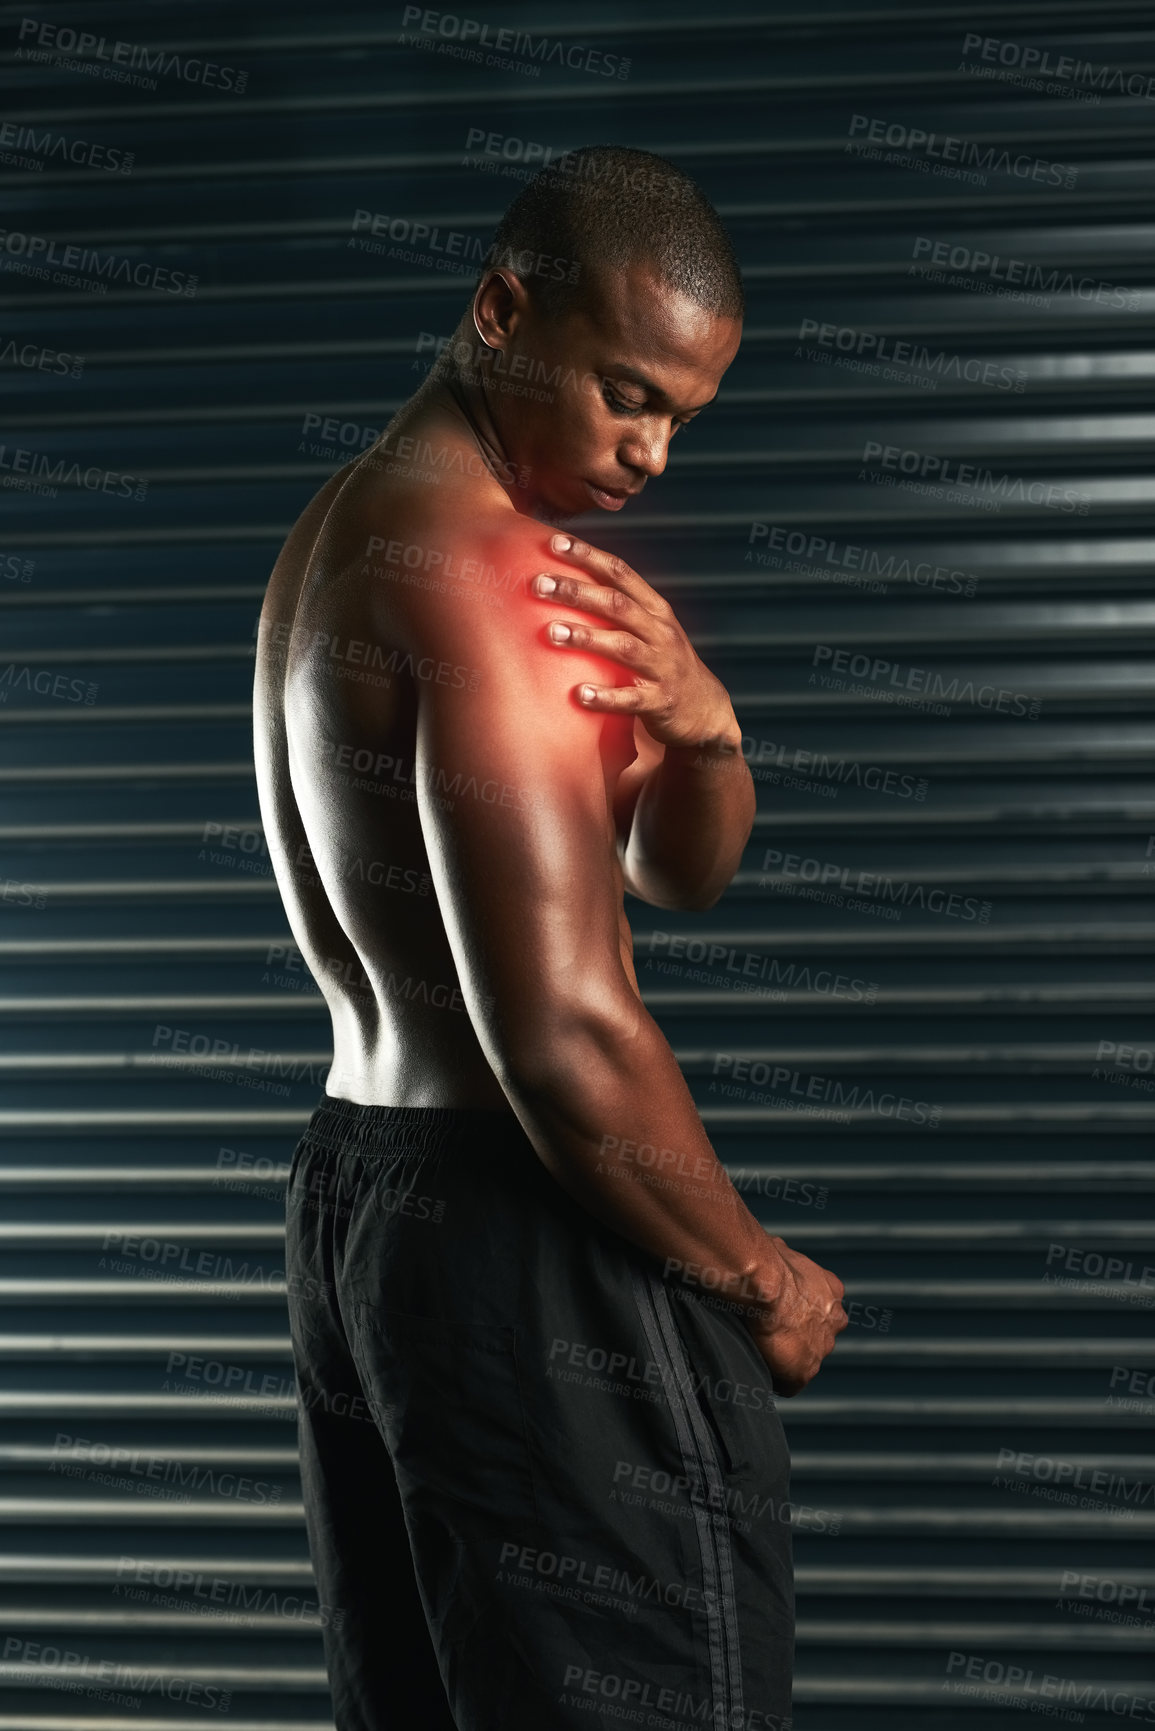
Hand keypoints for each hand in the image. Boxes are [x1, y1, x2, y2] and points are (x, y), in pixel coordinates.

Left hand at [532, 532, 739, 752]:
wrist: (702, 709)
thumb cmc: (660, 663)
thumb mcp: (647, 630)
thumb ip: (614, 609)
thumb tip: (561, 586)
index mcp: (654, 609)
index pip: (620, 572)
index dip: (588, 555)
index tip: (554, 542)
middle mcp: (660, 632)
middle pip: (617, 604)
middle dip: (577, 591)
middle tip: (538, 583)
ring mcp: (662, 666)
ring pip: (623, 647)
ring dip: (587, 637)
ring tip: (551, 632)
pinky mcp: (660, 701)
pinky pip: (631, 699)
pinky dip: (606, 697)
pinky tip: (579, 694)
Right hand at [743, 1237, 847, 1396]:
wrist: (764, 1282)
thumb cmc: (767, 1260)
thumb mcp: (780, 1249)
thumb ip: (784, 1258)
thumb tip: (772, 1249)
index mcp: (832, 1290)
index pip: (821, 1308)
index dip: (800, 1311)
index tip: (782, 1311)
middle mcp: (835, 1321)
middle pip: (818, 1335)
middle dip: (799, 1335)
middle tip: (770, 1331)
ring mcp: (822, 1348)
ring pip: (807, 1359)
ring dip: (788, 1357)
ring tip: (761, 1350)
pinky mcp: (804, 1372)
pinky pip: (790, 1384)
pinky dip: (778, 1380)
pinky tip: (761, 1369)